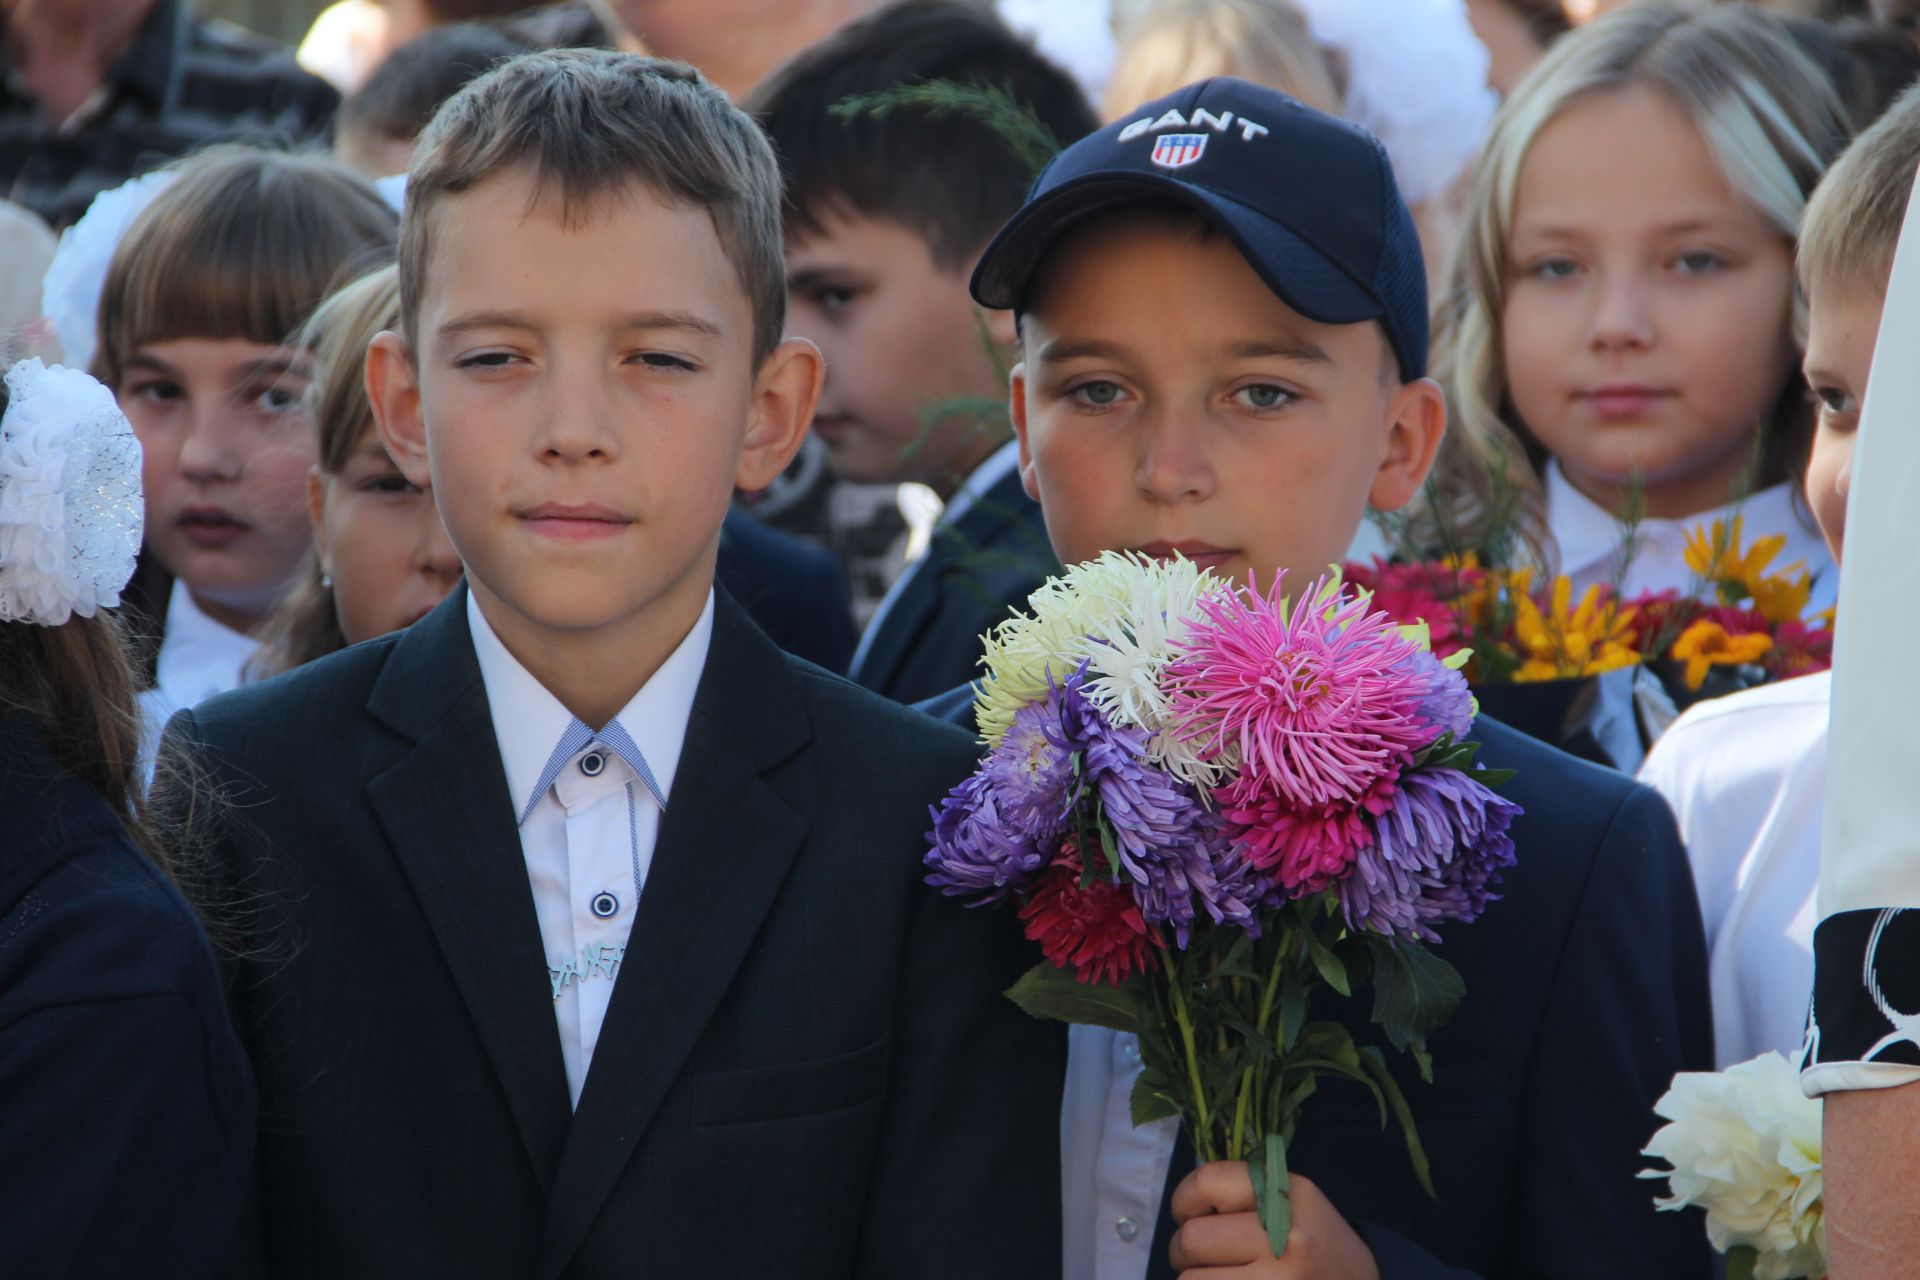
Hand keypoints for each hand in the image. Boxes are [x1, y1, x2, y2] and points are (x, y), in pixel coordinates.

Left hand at [1168, 1160, 1380, 1279]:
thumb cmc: (1315, 1243)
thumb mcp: (1292, 1201)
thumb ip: (1242, 1193)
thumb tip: (1183, 1204)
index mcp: (1285, 1194)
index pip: (1207, 1182)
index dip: (1183, 1200)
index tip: (1188, 1214)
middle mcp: (1284, 1236)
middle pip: (1192, 1238)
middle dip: (1183, 1249)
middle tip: (1197, 1256)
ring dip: (1194, 1278)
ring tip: (1215, 1275)